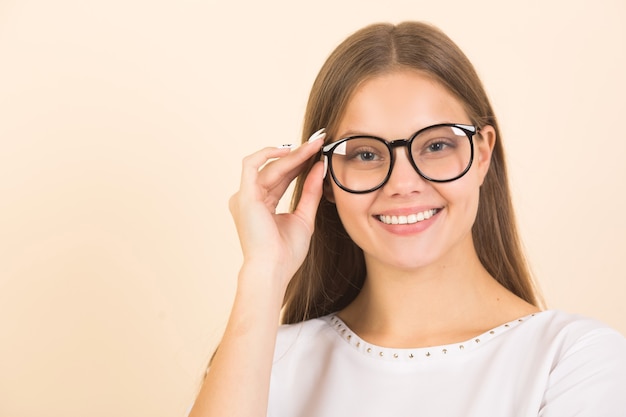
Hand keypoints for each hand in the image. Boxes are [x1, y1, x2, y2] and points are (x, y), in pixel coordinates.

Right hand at [229, 130, 325, 289]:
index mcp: (261, 205)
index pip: (282, 177)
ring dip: (293, 155)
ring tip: (314, 146)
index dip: (300, 163)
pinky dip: (269, 153)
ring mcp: (244, 196)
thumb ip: (310, 192)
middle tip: (319, 141)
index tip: (319, 151)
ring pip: (270, 166)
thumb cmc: (286, 253)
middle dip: (299, 154)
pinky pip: (251, 164)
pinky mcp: (244, 195)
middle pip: (277, 169)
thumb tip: (319, 167)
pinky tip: (290, 150)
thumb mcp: (304, 217)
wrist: (273, 269)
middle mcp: (249, 198)